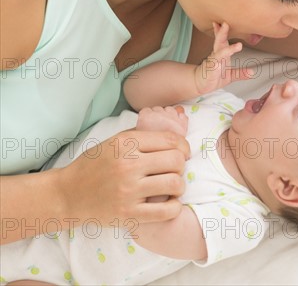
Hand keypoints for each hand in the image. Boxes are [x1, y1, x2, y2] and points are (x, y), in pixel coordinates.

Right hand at [57, 129, 189, 225]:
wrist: (67, 195)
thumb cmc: (94, 165)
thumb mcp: (114, 141)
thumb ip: (142, 135)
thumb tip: (174, 131)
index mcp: (126, 144)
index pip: (170, 141)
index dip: (184, 146)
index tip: (183, 153)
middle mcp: (128, 165)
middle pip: (176, 161)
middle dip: (181, 165)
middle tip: (174, 169)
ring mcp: (128, 191)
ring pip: (175, 184)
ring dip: (179, 185)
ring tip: (171, 186)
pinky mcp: (128, 214)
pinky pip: (166, 211)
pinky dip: (174, 207)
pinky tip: (169, 203)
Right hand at [194, 21, 251, 94]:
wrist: (200, 85)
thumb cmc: (213, 78)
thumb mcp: (230, 76)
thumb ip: (241, 73)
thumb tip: (252, 72)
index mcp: (222, 54)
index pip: (222, 40)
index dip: (223, 32)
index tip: (225, 23)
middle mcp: (217, 55)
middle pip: (219, 40)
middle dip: (222, 31)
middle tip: (225, 22)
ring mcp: (213, 60)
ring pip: (218, 47)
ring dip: (221, 36)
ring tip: (226, 28)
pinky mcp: (211, 66)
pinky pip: (217, 58)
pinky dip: (225, 52)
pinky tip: (230, 49)